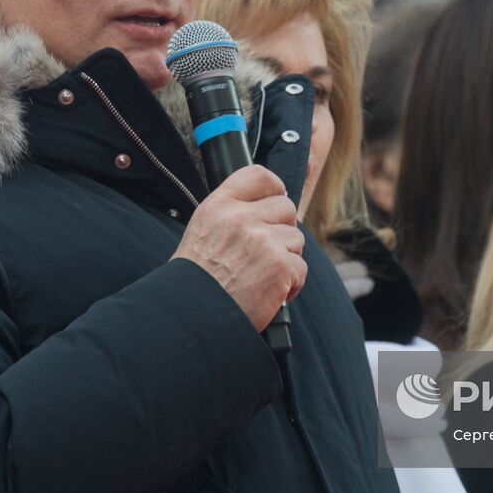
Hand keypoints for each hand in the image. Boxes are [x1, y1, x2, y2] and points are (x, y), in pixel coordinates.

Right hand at [173, 165, 307, 330]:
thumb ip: (231, 217)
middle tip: (266, 251)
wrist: (191, 317)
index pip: (258, 176)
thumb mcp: (202, 234)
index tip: (277, 196)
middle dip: (282, 229)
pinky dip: (291, 284)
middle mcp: (240, 218)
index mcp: (219, 207)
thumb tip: (264, 209)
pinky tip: (269, 293)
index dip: (274, 187)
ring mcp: (263, 240)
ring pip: (296, 238)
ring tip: (262, 276)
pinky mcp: (279, 266)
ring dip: (286, 258)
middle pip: (285, 207)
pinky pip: (300, 267)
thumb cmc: (195, 283)